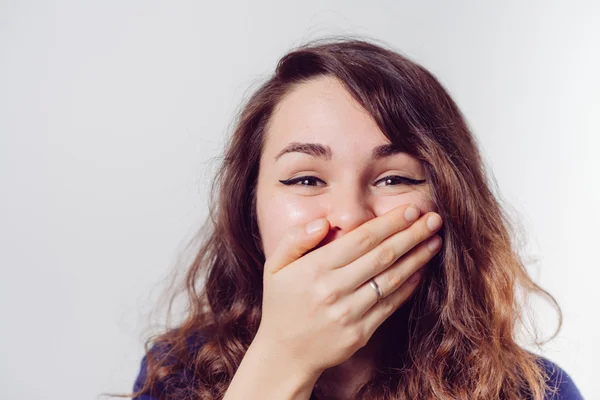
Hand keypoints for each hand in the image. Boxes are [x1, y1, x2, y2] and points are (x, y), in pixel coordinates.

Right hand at [254, 204, 442, 376]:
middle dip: (412, 234)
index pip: (361, 239)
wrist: (284, 353)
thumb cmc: (281, 303)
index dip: (390, 223)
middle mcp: (334, 290)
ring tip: (434, 241)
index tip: (410, 210)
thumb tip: (324, 222)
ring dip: (417, 258)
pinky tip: (421, 270)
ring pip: (392, 279)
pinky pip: (390, 305)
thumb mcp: (275, 266)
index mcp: (315, 269)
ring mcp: (349, 313)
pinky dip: (408, 286)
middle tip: (434, 219)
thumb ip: (295, 239)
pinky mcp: (361, 333)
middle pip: (383, 255)